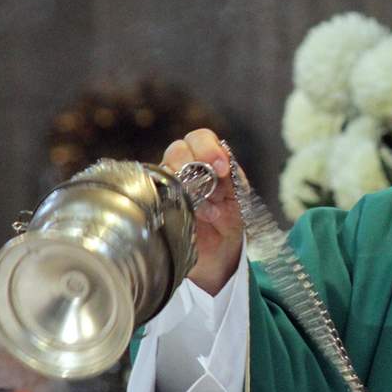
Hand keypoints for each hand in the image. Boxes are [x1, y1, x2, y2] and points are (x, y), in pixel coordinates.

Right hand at [162, 129, 243, 294]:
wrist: (218, 253)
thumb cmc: (228, 221)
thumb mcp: (238, 200)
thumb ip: (232, 181)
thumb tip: (221, 168)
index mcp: (208, 161)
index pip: (199, 138)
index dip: (208, 147)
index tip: (221, 167)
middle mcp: (185, 168)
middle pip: (178, 148)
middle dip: (194, 160)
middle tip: (211, 177)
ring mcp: (168, 185)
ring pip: (163, 169)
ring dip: (184, 184)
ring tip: (204, 207)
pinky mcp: (156, 204)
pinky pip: (153, 193)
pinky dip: (171, 202)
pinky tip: (188, 215)